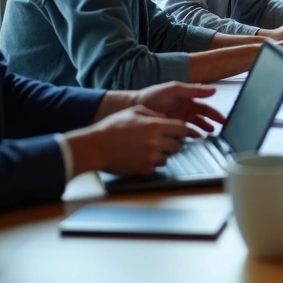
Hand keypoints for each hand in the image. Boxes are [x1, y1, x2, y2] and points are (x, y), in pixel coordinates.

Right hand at [67, 106, 192, 176]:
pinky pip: (155, 167)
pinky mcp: (144, 170)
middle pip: (177, 146)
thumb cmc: (112, 128)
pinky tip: (138, 157)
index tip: (187, 133)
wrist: (95, 147)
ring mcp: (150, 158)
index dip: (185, 131)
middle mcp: (156, 142)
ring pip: (167, 158)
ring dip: (161, 154)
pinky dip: (150, 163)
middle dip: (172, 143)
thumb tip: (166, 118)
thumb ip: (153, 114)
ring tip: (146, 149)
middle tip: (161, 141)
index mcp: (155, 126)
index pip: (182, 129)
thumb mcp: (134, 112)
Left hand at [135, 82, 226, 132]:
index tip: (224, 121)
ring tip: (208, 137)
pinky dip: (191, 138)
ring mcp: (178, 122)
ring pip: (196, 128)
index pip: (206, 108)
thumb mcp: (173, 89)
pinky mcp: (170, 130)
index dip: (215, 114)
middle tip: (221, 132)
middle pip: (204, 119)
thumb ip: (192, 90)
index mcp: (188, 100)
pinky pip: (184, 135)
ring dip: (203, 131)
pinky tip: (194, 141)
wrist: (132, 108)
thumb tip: (213, 90)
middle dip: (213, 124)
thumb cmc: (152, 96)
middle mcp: (185, 111)